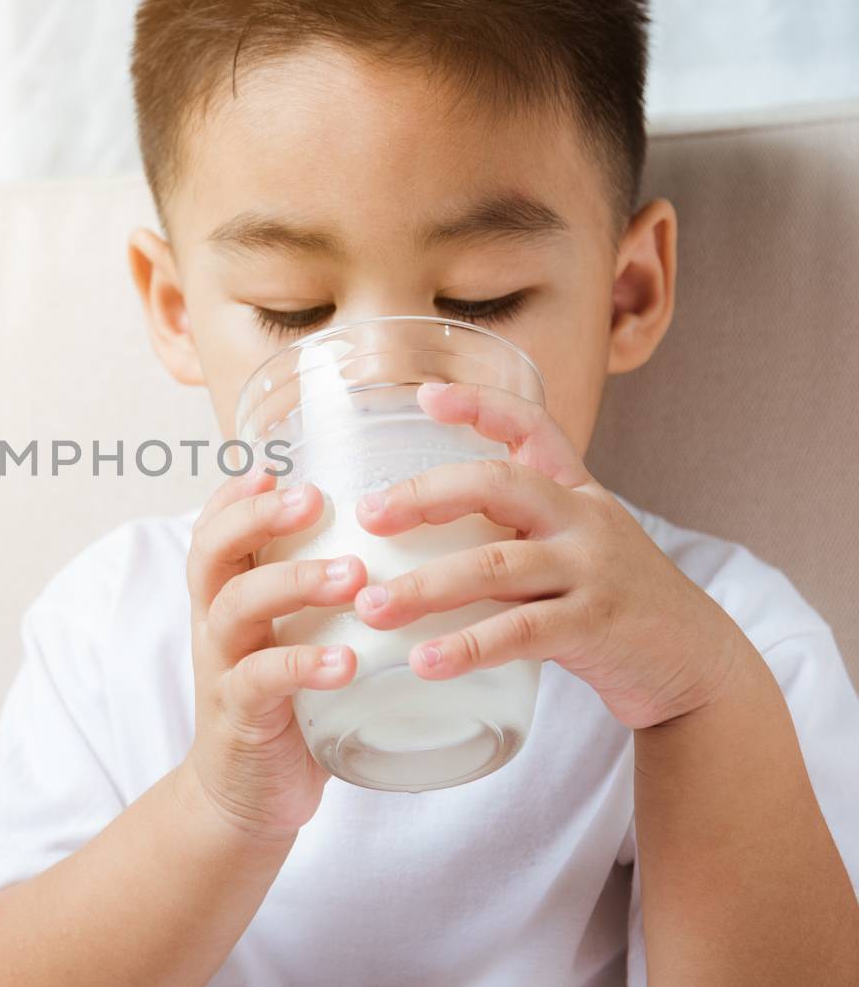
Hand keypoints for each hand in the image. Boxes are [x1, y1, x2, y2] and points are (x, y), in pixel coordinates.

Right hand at [178, 461, 368, 844]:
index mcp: (227, 594)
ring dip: (294, 583)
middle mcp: (215, 621)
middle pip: (212, 551)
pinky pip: (261, 680)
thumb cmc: (289, 702)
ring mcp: (221, 667)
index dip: (236, 493)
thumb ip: (327, 592)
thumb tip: (411, 536)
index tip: (276, 465)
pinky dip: (302, 666)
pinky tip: (345, 662)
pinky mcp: (240, 715)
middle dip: (258, 518)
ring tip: (352, 575)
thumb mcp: (295, 635)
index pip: (214, 527)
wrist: (249, 795)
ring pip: (237, 607)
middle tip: (314, 500)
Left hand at [350, 381, 746, 729]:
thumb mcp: (571, 549)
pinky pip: (520, 632)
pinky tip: (424, 661)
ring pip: (496, 566)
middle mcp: (584, 519)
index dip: (480, 405)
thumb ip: (512, 535)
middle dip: (425, 496)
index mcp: (574, 492)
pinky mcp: (595, 627)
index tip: (426, 396)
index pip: (531, 426)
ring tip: (372, 607)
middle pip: (499, 485)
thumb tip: (411, 538)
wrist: (696, 666)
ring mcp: (592, 570)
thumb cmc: (611, 605)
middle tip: (367, 517)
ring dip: (426, 586)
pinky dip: (467, 647)